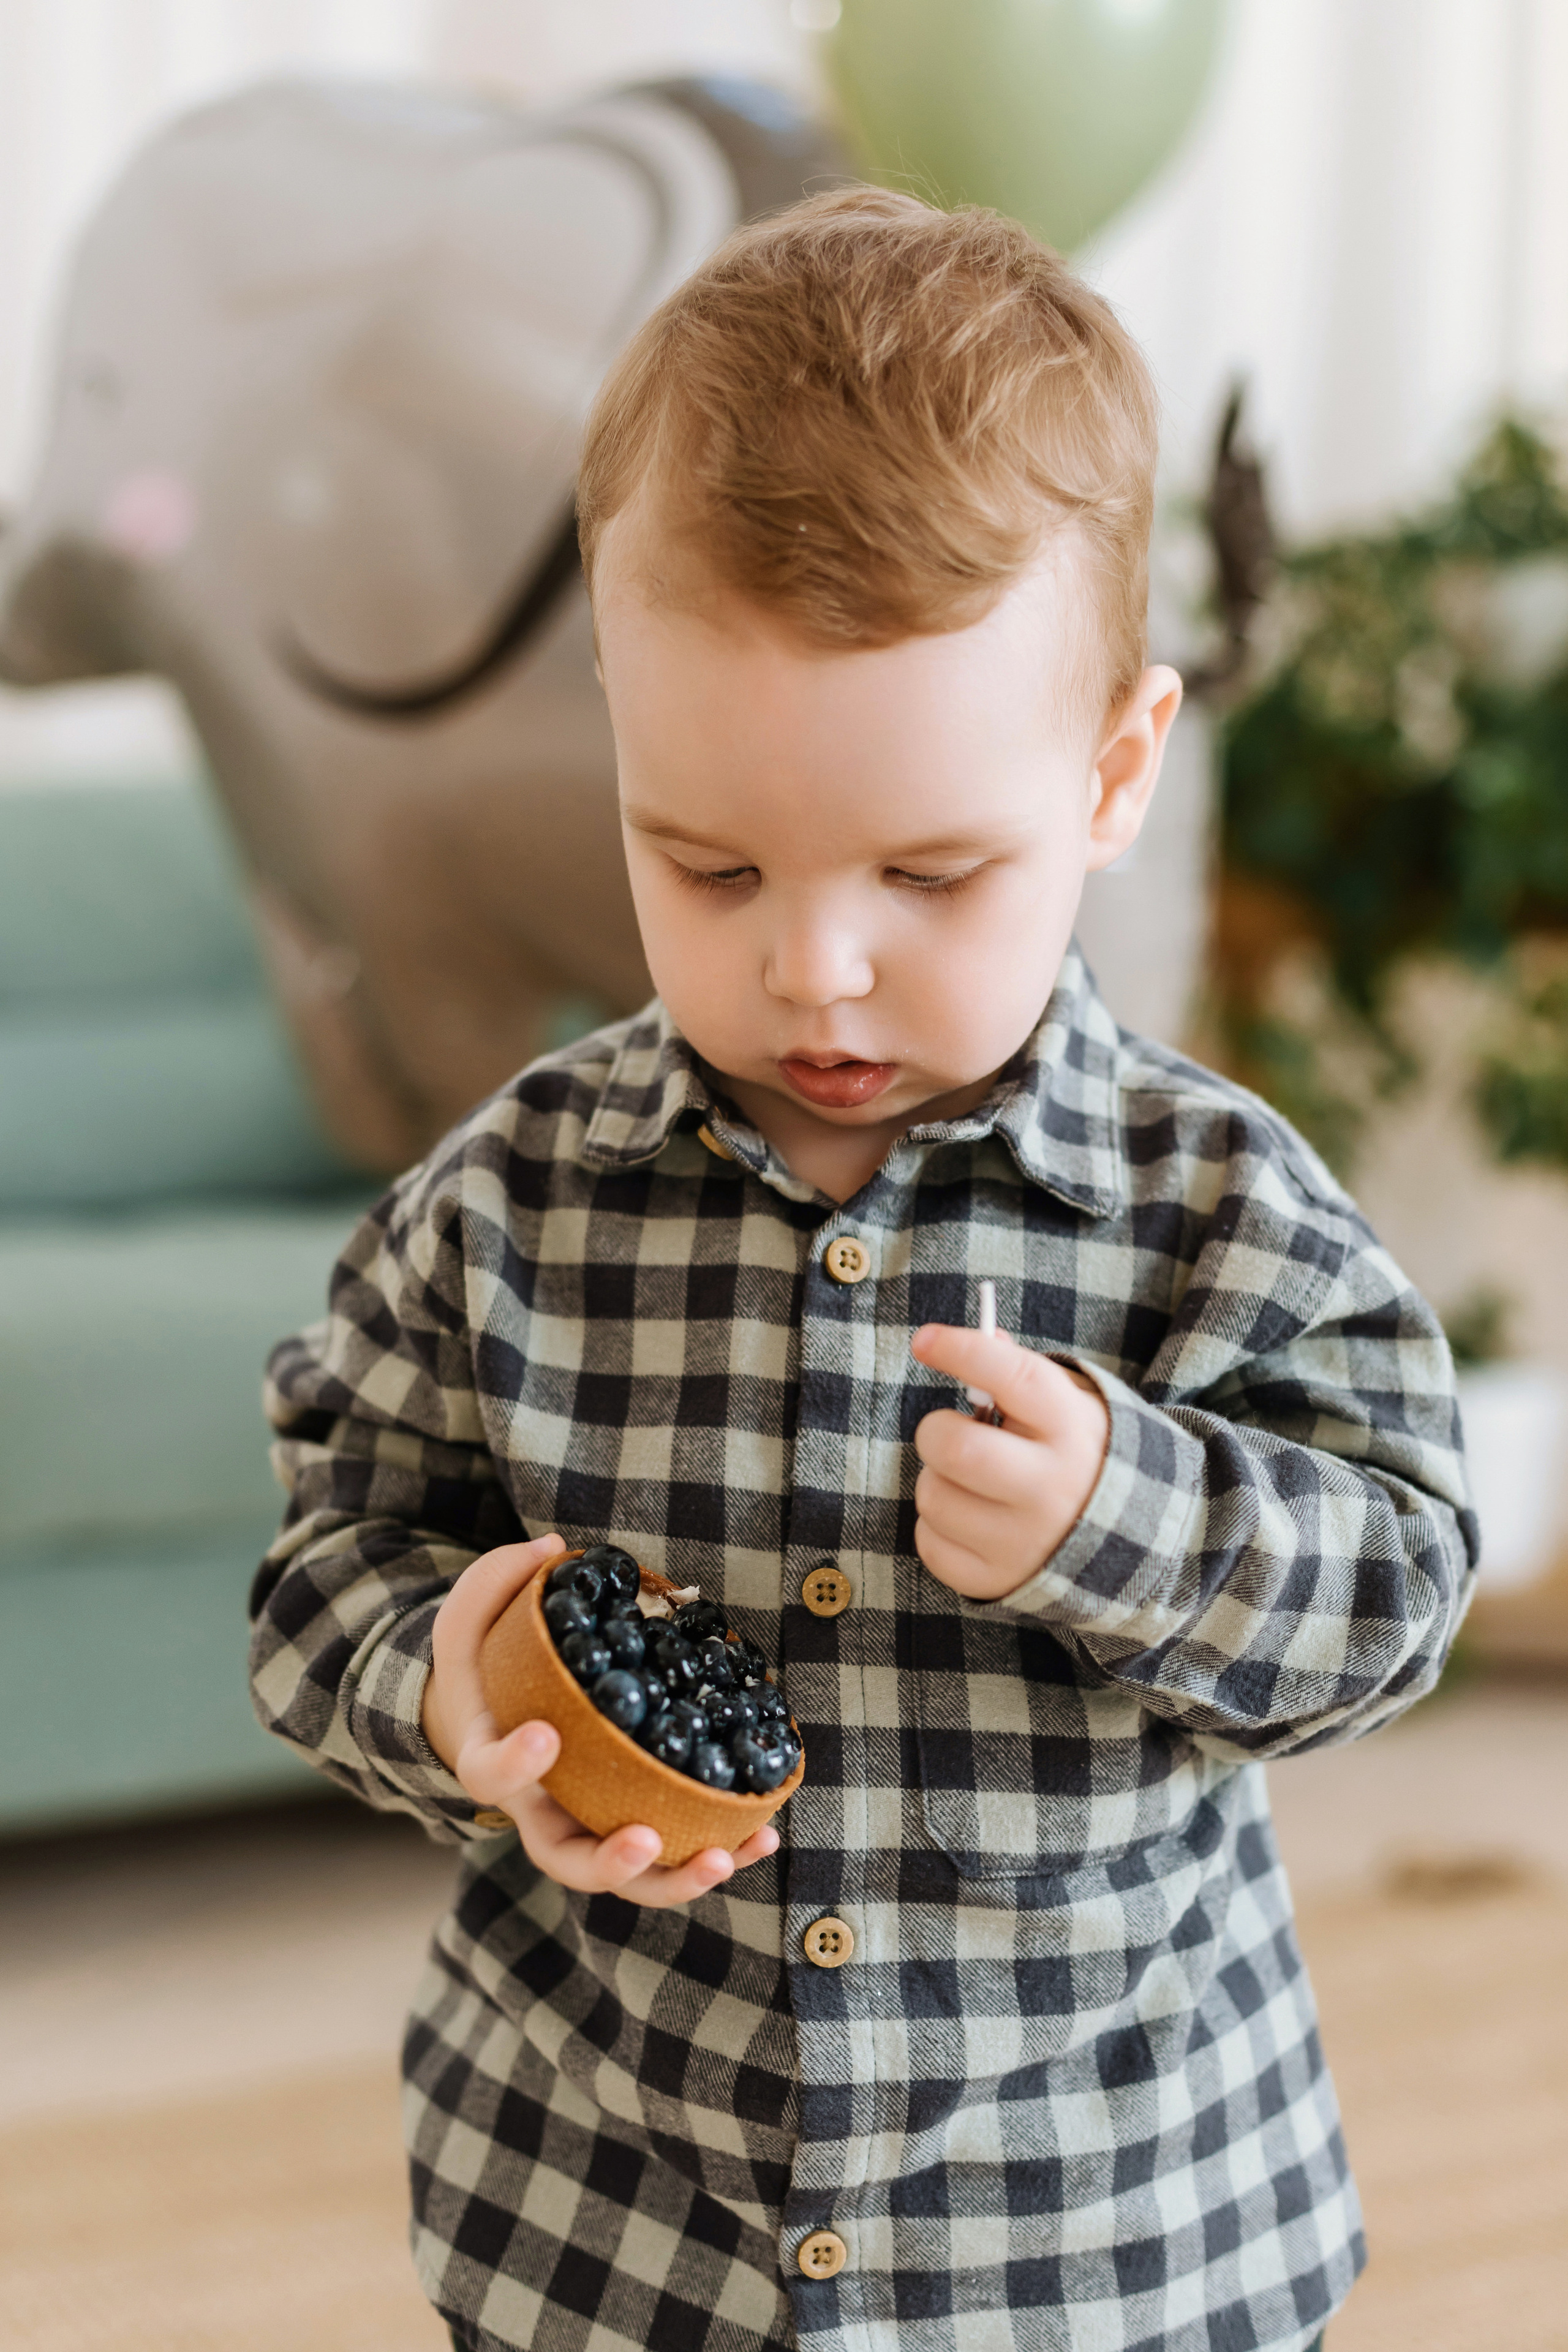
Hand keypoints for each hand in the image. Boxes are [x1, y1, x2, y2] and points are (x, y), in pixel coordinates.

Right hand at [422, 1535, 778, 1906]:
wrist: (495, 1718)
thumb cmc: (483, 1666)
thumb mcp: (470, 1617)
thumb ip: (498, 1581)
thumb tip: (552, 1547)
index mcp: (491, 1762)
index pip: (489, 1775)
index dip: (515, 1765)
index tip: (547, 1736)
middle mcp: (540, 1812)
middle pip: (567, 1860)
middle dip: (610, 1860)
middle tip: (645, 1840)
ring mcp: (588, 1828)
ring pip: (629, 1877)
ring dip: (679, 1876)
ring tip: (726, 1856)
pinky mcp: (632, 1825)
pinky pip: (673, 1851)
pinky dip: (719, 1851)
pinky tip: (763, 1837)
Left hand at [908, 1325, 1110, 1599]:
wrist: (1124, 1542)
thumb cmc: (1075, 1455)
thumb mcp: (1068, 1406)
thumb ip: (1021, 1372)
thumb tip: (982, 1339)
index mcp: (1071, 1429)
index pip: (1013, 1378)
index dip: (963, 1352)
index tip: (924, 1340)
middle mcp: (1052, 1487)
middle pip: (958, 1449)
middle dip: (936, 1431)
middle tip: (947, 1432)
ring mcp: (1025, 1540)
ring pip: (933, 1496)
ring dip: (936, 1481)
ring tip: (971, 1483)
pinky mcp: (997, 1579)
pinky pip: (929, 1543)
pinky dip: (937, 1527)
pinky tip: (971, 1520)